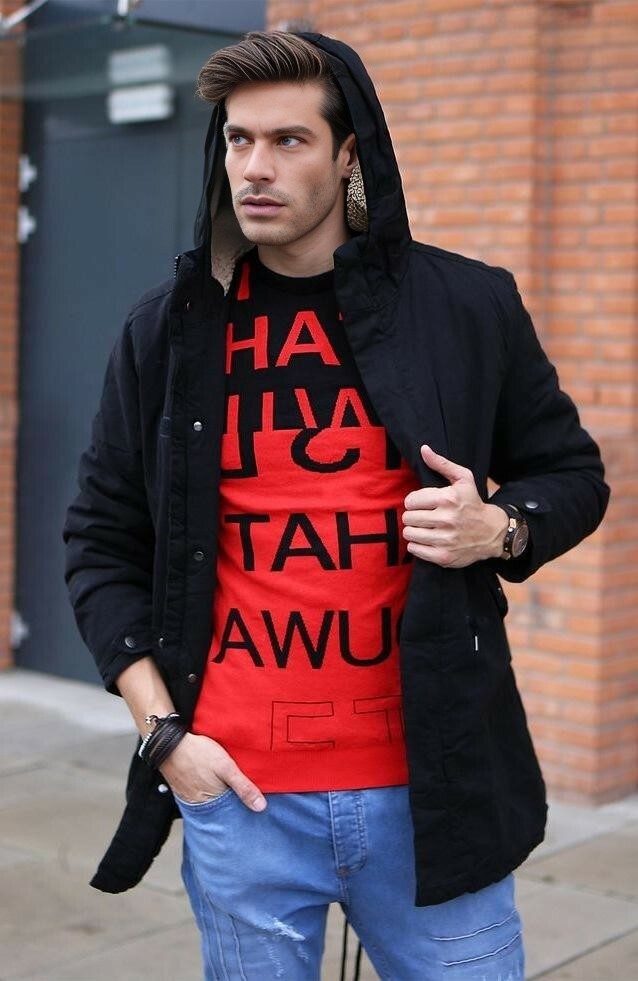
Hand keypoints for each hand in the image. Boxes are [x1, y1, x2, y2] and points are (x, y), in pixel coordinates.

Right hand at [160, 732, 266, 810]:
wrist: (168, 744)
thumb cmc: (198, 754)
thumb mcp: (226, 767)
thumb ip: (243, 787)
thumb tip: (261, 807)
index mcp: (213, 802)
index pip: (233, 811)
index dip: (243, 806)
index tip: (253, 803)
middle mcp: (201, 804)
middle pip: (221, 807)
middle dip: (231, 801)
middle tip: (240, 791)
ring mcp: (190, 797)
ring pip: (210, 801)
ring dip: (219, 795)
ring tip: (227, 786)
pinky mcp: (183, 789)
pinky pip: (199, 794)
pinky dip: (207, 790)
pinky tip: (211, 780)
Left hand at [402, 445, 508, 568]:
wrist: (493, 532)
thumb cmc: (473, 503)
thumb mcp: (463, 479)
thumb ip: (442, 464)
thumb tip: (424, 449)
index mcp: (448, 498)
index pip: (410, 501)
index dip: (414, 502)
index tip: (423, 504)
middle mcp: (446, 519)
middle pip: (408, 518)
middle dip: (413, 516)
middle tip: (424, 517)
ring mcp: (445, 540)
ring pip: (409, 534)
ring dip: (414, 531)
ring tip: (425, 528)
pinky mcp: (444, 557)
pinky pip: (415, 550)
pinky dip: (417, 545)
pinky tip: (427, 540)